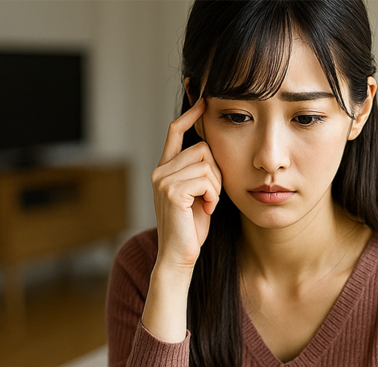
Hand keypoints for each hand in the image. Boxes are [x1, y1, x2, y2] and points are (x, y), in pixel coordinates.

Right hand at [150, 97, 222, 273]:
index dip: (190, 115)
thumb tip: (210, 148)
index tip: (203, 100)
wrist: (180, 255)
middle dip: (217, 172)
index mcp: (165, 168)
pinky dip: (213, 196)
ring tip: (207, 204)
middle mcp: (160, 170)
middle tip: (211, 196)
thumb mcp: (197, 194)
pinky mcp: (171, 191)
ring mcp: (163, 179)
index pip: (175, 131)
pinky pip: (206, 180)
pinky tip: (206, 210)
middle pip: (203, 148)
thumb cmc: (192, 227)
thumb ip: (198, 172)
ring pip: (207, 164)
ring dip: (216, 187)